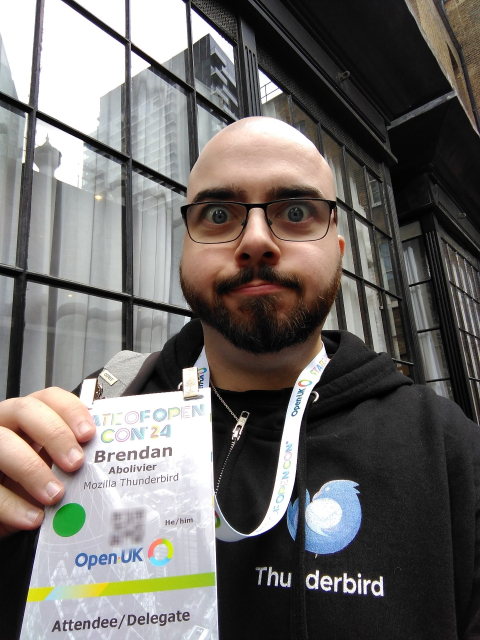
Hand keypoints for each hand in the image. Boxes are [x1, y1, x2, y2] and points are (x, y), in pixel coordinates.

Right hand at [0, 388, 95, 537]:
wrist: (3, 510)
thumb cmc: (25, 485)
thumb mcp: (49, 468)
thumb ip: (68, 459)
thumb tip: (102, 464)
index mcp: (27, 417)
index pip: (49, 397)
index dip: (70, 410)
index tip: (88, 433)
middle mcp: (4, 425)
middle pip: (25, 411)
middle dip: (55, 434)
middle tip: (75, 462)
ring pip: (3, 444)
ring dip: (32, 470)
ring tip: (55, 495)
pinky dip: (12, 504)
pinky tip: (33, 517)